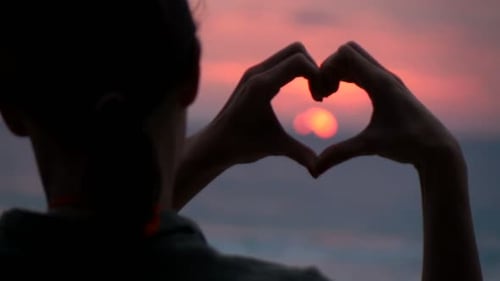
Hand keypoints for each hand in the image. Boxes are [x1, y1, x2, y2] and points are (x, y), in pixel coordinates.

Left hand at [206, 42, 319, 171]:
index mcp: (261, 86)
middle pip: (297, 50)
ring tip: (314, 95)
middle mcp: (256, 73)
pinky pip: (282, 62)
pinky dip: (297, 71)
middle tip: (319, 95)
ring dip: (307, 69)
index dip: (317, 76)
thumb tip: (319, 169)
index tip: (320, 99)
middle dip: (315, 68)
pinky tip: (301, 92)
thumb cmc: (241, 146)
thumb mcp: (274, 147)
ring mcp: (254, 72)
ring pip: (290, 53)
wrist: (214, 145)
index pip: (298, 62)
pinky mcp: (254, 75)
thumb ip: (299, 154)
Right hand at [314, 42, 460, 175]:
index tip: (321, 95)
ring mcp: (387, 79)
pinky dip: (345, 76)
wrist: (436, 148)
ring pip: (354, 59)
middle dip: (329, 67)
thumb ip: (340, 154)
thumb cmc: (407, 145)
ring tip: (328, 95)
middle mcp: (384, 76)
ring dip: (337, 71)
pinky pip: (361, 69)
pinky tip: (338, 94)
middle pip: (347, 51)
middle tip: (323, 93)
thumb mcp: (370, 147)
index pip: (345, 54)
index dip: (325, 69)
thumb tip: (313, 170)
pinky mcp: (387, 87)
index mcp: (380, 83)